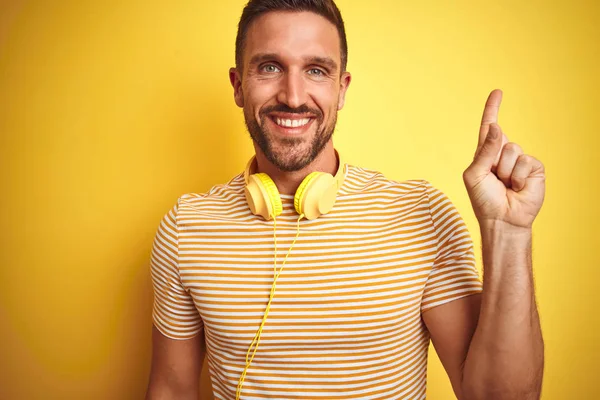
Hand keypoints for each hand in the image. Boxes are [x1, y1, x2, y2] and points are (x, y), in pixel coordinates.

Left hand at [462, 89, 545, 229]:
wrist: (502, 220)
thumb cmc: (484, 200)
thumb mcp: (474, 174)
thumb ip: (484, 151)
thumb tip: (497, 127)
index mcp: (485, 154)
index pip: (489, 127)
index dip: (493, 109)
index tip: (497, 92)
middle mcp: (503, 154)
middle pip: (499, 137)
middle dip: (493, 158)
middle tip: (494, 178)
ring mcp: (519, 160)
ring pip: (512, 149)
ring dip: (505, 171)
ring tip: (505, 185)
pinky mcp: (534, 168)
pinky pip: (525, 162)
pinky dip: (518, 177)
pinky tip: (517, 188)